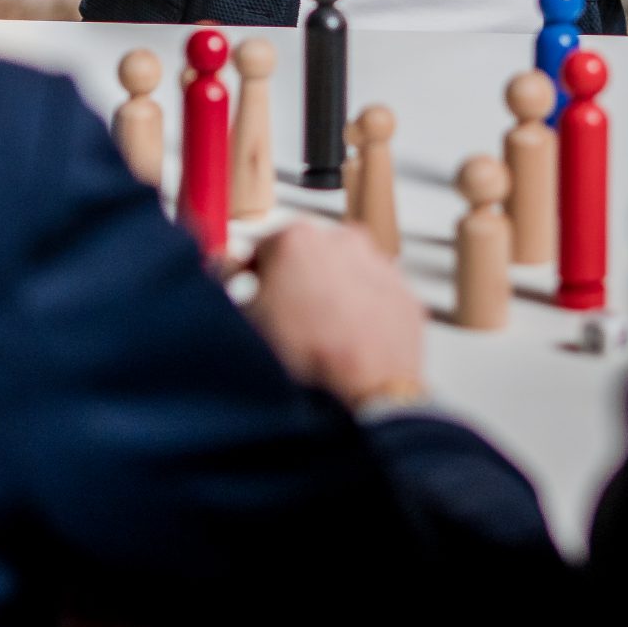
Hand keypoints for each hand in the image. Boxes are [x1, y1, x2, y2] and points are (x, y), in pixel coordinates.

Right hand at [243, 221, 425, 406]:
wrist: (368, 389)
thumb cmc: (311, 357)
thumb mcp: (249, 319)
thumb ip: (230, 283)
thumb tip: (224, 270)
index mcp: (297, 237)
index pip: (261, 248)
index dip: (249, 273)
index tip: (247, 287)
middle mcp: (341, 240)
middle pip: (305, 255)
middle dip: (293, 279)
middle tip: (283, 316)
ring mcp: (378, 264)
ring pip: (342, 272)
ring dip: (329, 292)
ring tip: (318, 332)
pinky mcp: (402, 292)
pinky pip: (374, 293)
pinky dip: (361, 308)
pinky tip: (348, 337)